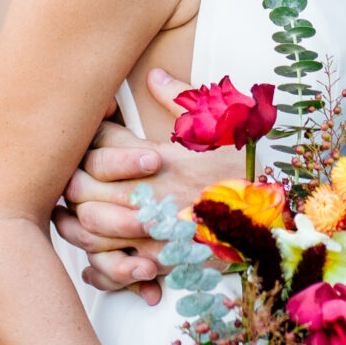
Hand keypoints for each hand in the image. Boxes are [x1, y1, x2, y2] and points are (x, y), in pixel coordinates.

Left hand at [55, 70, 247, 302]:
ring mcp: (157, 230)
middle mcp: (153, 193)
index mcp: (163, 157)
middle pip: (85, 186)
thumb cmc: (249, 166)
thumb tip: (152, 75)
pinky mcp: (166, 261)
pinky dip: (100, 270)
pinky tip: (92, 264)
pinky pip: (119, 269)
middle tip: (67, 177)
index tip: (89, 137)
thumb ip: (183, 100)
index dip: (88, 138)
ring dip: (74, 224)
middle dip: (71, 181)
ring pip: (92, 229)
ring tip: (66, 217)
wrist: (279, 216)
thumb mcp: (223, 123)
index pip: (103, 143)